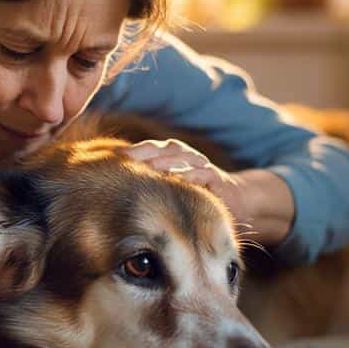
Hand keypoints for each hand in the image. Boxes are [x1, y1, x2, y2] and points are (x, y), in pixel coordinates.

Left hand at [123, 139, 247, 222]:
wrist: (236, 198)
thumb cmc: (195, 193)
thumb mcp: (172, 186)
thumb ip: (151, 181)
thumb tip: (118, 184)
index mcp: (172, 155)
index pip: (149, 148)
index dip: (132, 151)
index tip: (112, 157)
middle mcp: (185, 155)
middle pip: (161, 150)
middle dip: (143, 153)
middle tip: (125, 160)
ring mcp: (201, 164)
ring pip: (180, 158)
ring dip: (163, 162)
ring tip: (147, 168)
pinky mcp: (216, 177)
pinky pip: (202, 173)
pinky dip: (190, 175)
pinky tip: (178, 179)